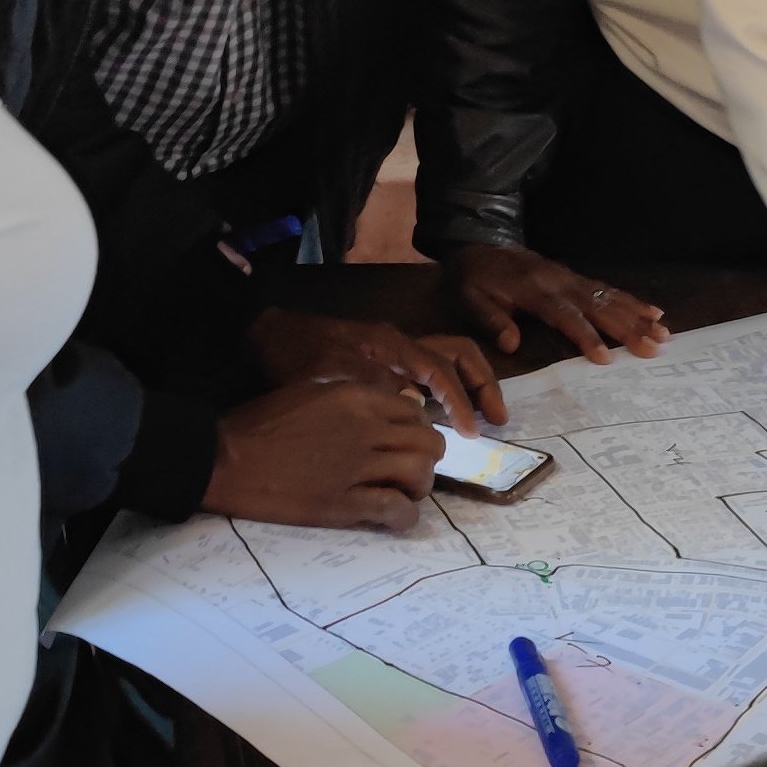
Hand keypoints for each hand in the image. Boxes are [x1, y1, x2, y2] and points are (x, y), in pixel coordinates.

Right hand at [204, 380, 441, 532]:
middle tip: (407, 472)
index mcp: (355, 398)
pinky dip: (404, 517)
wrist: (224, 460)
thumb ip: (348, 402)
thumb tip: (380, 415)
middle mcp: (365, 428)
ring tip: (402, 495)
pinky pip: (398, 511)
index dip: (415, 431)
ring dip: (419, 488)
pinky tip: (392, 518)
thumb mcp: (309, 394)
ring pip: (421, 475)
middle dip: (426, 460)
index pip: (414, 411)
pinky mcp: (344, 504)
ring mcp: (357, 467)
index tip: (403, 445)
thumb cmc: (258, 426)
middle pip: (429, 442)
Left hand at [245, 309, 505, 428]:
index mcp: (390, 343)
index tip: (470, 431)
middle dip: (482, 384)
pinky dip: (447, 390)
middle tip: (498, 420)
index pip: (439, 369)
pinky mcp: (387, 362)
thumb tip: (414, 400)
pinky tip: (445, 419)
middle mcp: (400, 343)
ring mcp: (395, 350)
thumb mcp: (328, 372)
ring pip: (448, 358)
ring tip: (482, 418)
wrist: (268, 335)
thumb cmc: (296, 354)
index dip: (458, 400)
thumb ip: (372, 383)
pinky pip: (429, 370)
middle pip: (458, 353)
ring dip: (470, 384)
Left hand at [452, 243, 669, 361]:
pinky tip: (653, 311)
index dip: (585, 336)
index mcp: (534, 289)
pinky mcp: (575, 278)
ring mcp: (570, 277)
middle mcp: (559, 281)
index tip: (604, 358)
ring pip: (609, 297)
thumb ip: (490, 319)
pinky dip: (632, 301)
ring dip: (638, 315)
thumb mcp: (469, 299)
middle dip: (627, 328)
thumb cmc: (473, 281)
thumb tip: (512, 343)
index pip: (565, 315)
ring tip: (664, 332)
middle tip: (653, 347)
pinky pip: (607, 289)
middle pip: (598, 306)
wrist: (477, 247)